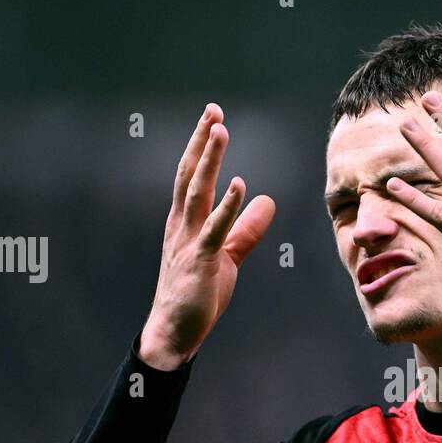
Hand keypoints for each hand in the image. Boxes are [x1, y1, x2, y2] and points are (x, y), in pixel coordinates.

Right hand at [140, 104, 275, 369]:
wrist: (173, 332)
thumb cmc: (196, 294)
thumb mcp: (227, 256)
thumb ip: (246, 229)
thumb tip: (268, 201)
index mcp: (185, 222)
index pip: (191, 176)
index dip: (201, 146)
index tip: (213, 117)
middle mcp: (182, 226)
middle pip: (190, 175)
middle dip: (201, 142)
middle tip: (213, 110)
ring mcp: (188, 243)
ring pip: (198, 193)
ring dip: (209, 160)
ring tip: (221, 130)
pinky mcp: (201, 263)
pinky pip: (216, 230)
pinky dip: (227, 206)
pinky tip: (239, 185)